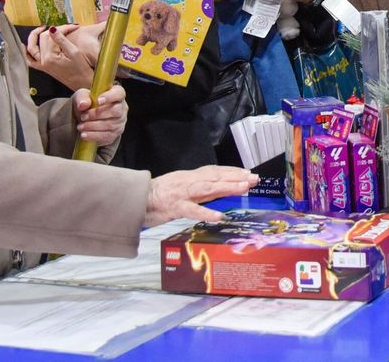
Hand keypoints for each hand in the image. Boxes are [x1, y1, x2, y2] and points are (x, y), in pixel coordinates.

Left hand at [26, 22, 100, 91]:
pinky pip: (30, 60)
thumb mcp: (74, 52)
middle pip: (42, 39)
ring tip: (40, 29)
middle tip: (64, 28)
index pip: (52, 36)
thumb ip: (61, 40)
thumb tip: (52, 29)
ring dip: (34, 37)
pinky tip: (24, 46)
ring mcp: (42, 65)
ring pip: (32, 47)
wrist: (82, 83)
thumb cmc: (81, 70)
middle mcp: (43, 61)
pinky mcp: (44, 68)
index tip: (72, 27)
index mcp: (50, 57)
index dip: (62, 28)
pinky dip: (26, 53)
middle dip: (52, 30)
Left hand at [72, 83, 126, 146]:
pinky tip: (84, 134)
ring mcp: (119, 122)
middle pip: (116, 111)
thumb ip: (82, 98)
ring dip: (93, 126)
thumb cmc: (87, 104)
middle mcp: (121, 108)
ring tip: (80, 126)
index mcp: (116, 94)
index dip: (111, 96)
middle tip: (83, 116)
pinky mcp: (115, 134)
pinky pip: (107, 136)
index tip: (98, 100)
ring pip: (110, 125)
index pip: (119, 93)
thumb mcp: (81, 96)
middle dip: (97, 114)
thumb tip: (83, 104)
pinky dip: (94, 136)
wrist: (84, 119)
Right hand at [144, 166, 261, 225]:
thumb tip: (217, 190)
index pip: (214, 171)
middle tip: (254, 179)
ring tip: (244, 188)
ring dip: (227, 187)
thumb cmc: (156, 196)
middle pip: (215, 177)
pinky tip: (219, 216)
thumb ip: (197, 189)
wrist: (134, 199)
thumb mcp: (179, 187)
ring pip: (208, 189)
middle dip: (236, 177)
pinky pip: (192, 210)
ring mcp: (181, 194)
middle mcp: (188, 182)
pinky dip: (206, 212)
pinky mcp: (174, 207)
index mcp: (189, 177)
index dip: (231, 171)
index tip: (247, 173)